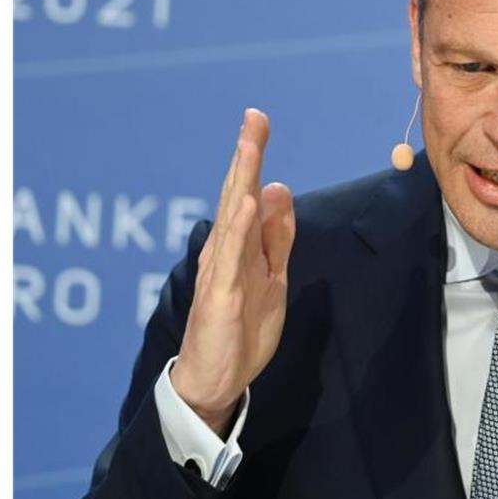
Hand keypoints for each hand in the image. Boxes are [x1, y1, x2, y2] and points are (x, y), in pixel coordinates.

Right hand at [170, 109, 295, 434]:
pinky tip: (249, 205)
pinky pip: (232, 260)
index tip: (258, 120)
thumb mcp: (272, 275)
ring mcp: (221, 272)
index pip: (247, 193)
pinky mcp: (223, 297)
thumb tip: (281, 188)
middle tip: (253, 119)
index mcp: (238, 246)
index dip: (252, 157)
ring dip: (242, 183)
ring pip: (232, 220)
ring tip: (250, 149)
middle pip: (237, 196)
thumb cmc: (242, 327)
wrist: (216, 379)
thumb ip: (276, 236)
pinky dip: (240, 230)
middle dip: (246, 156)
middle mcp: (224, 252)